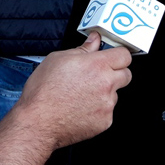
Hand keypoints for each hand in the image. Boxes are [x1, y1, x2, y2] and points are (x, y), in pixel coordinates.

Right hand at [15, 32, 132, 148]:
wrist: (38, 123)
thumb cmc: (43, 92)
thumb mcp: (58, 59)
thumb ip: (82, 49)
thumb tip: (94, 41)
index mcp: (96, 65)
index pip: (124, 55)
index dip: (118, 54)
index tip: (112, 56)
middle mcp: (106, 84)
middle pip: (126, 74)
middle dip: (116, 73)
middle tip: (99, 75)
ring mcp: (107, 104)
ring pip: (115, 94)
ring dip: (105, 92)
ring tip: (82, 95)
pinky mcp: (105, 122)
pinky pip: (107, 111)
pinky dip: (98, 110)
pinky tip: (81, 108)